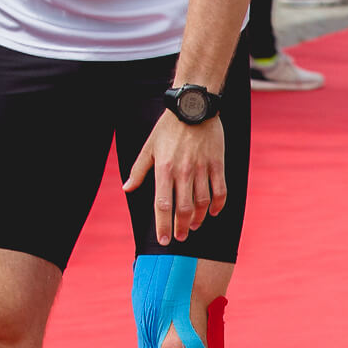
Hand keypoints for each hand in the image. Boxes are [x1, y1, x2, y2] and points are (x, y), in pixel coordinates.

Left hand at [122, 111, 226, 244]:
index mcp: (163, 168)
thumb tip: (127, 188)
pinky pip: (220, 191)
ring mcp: (202, 169)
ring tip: (193, 226)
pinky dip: (218, 205)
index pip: (162, 204)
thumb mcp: (149, 147)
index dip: (163, 225)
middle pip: (183, 208)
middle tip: (179, 237)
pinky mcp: (217, 164)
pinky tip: (213, 212)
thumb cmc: (168, 127)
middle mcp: (183, 171)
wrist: (194, 107)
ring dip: (198, 219)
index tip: (164, 240)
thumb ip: (139, 170)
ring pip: (202, 203)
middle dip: (181, 227)